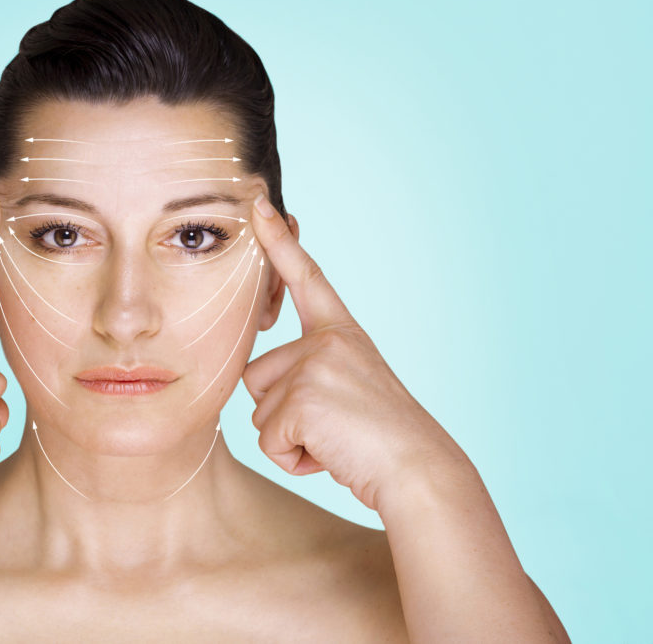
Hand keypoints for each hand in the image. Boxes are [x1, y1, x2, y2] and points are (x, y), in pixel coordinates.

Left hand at [243, 195, 469, 510]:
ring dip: (289, 438)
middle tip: (335, 427)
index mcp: (341, 333)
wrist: (418, 471)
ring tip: (336, 441)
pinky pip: (267, 440)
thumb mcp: (349, 389)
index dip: (279, 242)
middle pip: (257, 376)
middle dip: (282, 413)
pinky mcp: (301, 398)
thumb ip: (311, 374)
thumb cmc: (383, 440)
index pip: (305, 279)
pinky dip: (292, 458)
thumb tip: (263, 385)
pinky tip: (330, 456)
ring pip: (259, 412)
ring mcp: (314, 365)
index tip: (259, 205)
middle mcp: (327, 340)